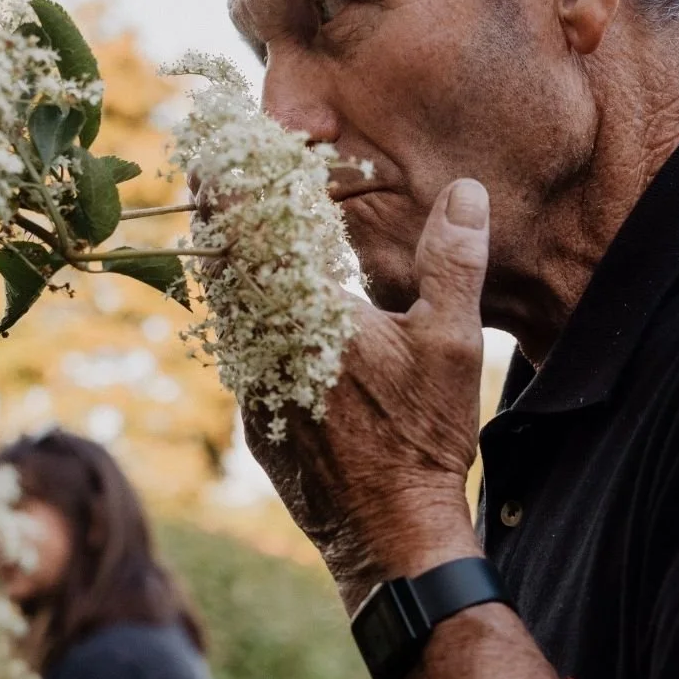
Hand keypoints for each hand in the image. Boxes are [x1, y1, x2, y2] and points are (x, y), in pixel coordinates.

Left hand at [245, 178, 489, 609]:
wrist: (388, 536)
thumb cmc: (423, 442)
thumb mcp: (455, 347)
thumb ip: (453, 263)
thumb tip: (462, 191)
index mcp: (305, 317)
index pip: (253, 231)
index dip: (235, 181)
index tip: (224, 143)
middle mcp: (263, 347)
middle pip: (225, 260)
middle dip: (221, 209)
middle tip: (215, 162)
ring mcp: (251, 385)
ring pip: (226, 305)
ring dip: (228, 258)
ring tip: (230, 215)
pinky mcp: (255, 415)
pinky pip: (239, 346)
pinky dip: (243, 308)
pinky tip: (261, 298)